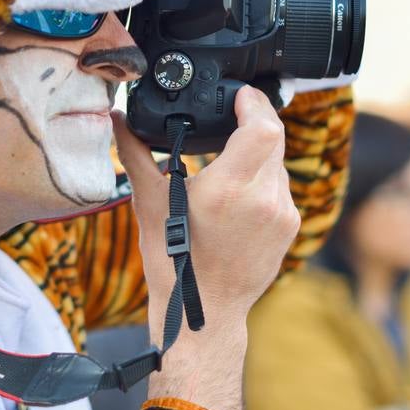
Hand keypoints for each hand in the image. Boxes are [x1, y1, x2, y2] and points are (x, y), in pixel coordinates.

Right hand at [113, 86, 299, 409]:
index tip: (239, 96)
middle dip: (254, 123)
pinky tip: (239, 191)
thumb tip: (119, 119)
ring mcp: (282, 214)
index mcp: (230, 189)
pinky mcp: (290, 227)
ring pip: (279, 162)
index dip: (254, 103)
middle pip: (274, 138)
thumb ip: (136, 154)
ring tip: (229, 160)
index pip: (264, 127)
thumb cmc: (173, 262)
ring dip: (258, 153)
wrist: (203, 313)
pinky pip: (282, 187)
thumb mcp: (148, 204)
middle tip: (231, 118)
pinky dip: (264, 179)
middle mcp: (264, 199)